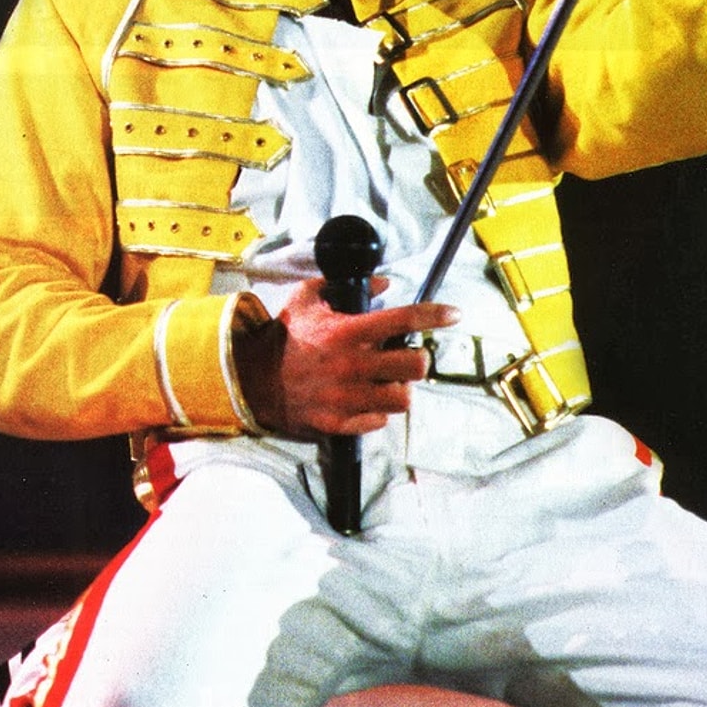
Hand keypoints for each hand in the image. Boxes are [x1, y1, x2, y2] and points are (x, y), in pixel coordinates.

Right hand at [234, 276, 459, 438]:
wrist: (252, 380)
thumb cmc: (283, 338)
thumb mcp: (307, 298)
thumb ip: (341, 287)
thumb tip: (382, 284)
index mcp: (347, 332)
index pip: (403, 319)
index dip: (435, 314)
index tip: (453, 314)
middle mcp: (352, 365)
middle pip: (415, 365)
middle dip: (418, 358)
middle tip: (408, 356)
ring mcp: (347, 397)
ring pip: (403, 397)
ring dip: (400, 388)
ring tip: (387, 380)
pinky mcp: (340, 422)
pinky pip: (379, 421)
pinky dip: (378, 411)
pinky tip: (366, 399)